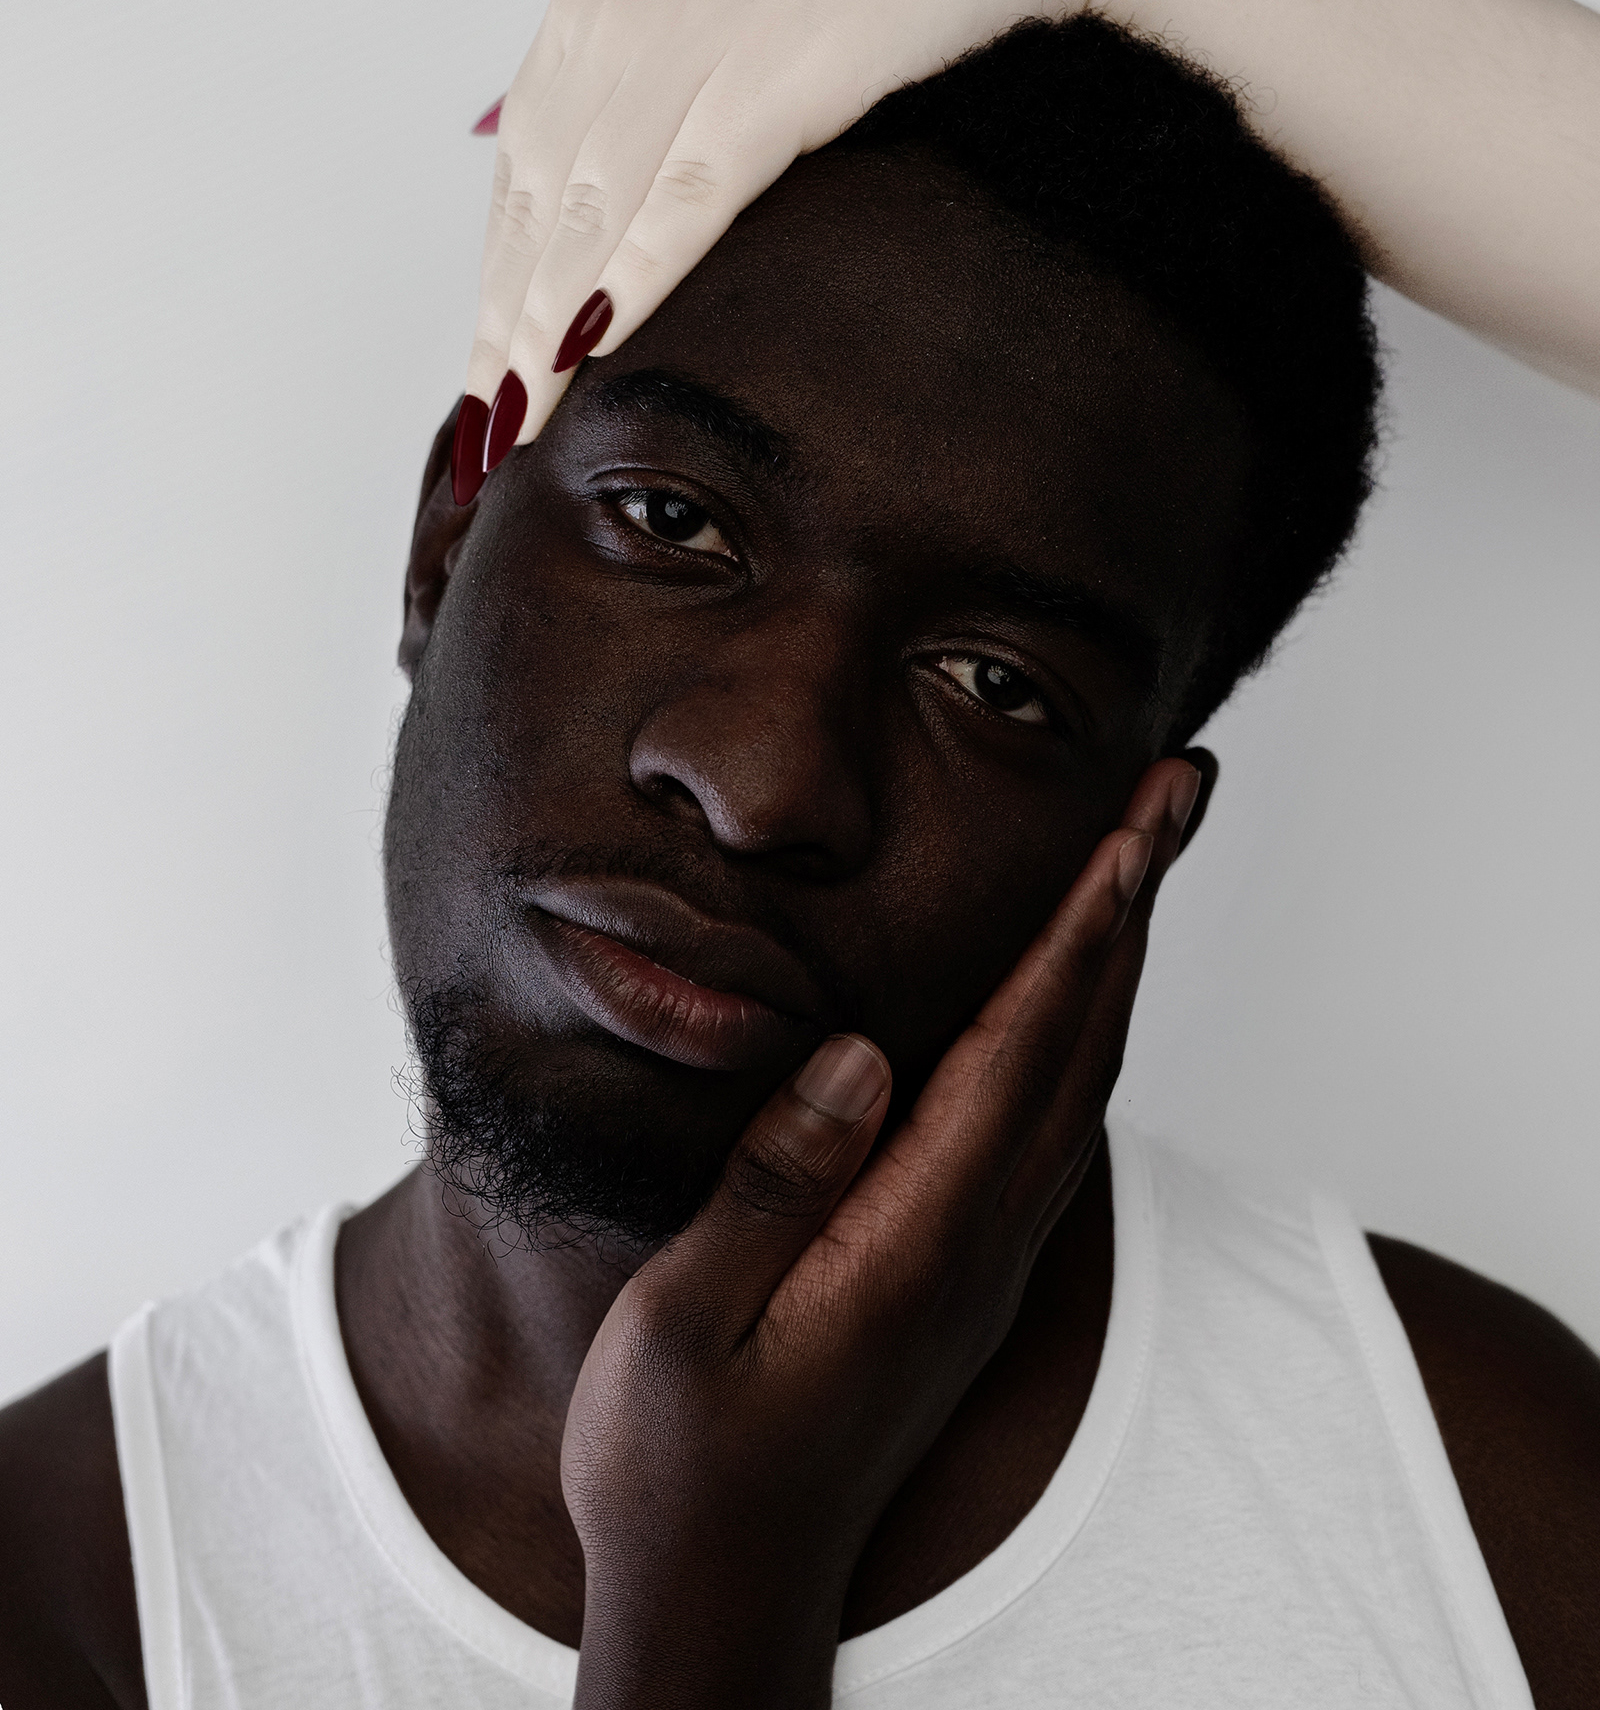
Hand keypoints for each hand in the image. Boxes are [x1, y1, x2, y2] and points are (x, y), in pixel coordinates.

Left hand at [460, 0, 1080, 466]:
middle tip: (483, 434)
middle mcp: (616, 21)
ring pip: (591, 219)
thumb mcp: (720, 1)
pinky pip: (678, 206)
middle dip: (503, 332)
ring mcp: (686, 50)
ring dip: (544, 330)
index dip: (494, 286)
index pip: (519, 175)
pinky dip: (628, 284)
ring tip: (521, 420)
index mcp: (594, 2)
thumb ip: (649, 77)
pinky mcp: (764, 85)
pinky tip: (590, 348)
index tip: (482, 373)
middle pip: (538, 210)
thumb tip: (602, 180)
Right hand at [560, 755, 1201, 1709]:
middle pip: (1084, 1043)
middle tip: (1173, 793)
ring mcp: (977, 1265)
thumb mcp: (688, 1322)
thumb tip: (859, 1055)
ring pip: (1079, 1081)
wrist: (720, 1594)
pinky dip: (1079, 1034)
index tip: (1137, 824)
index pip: (1024, 1047)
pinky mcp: (957, 1277)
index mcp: (916, 1239)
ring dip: (1118, 962)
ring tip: (1139, 864)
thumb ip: (777, 1183)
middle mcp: (975, 1245)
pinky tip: (1071, 1004)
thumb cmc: (681, 1464)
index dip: (1084, 926)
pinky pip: (1048, 1127)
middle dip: (1134, 907)